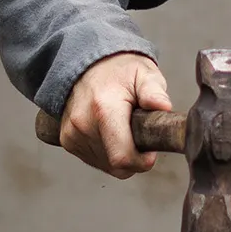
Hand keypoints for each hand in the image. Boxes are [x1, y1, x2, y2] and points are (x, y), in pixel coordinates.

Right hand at [59, 52, 171, 178]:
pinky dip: (108, 153)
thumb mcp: (145, 74)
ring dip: (121, 155)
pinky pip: (95, 161)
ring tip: (123, 128)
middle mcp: (82, 124)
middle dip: (135, 156)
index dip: (142, 161)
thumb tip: (163, 106)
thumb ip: (154, 91)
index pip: (122, 157)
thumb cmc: (121, 72)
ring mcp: (72, 134)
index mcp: (104, 108)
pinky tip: (111, 132)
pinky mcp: (67, 141)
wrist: (88, 65)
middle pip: (117, 165)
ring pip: (107, 166)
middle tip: (140, 133)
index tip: (151, 149)